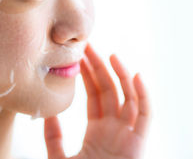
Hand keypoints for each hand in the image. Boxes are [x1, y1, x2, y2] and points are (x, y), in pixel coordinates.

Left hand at [44, 43, 150, 158]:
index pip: (95, 95)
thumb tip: (46, 115)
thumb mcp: (59, 158)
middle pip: (110, 90)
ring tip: (111, 55)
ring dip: (122, 75)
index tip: (79, 55)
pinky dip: (144, 94)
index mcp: (97, 131)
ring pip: (129, 97)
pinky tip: (137, 75)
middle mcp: (114, 128)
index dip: (88, 74)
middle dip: (100, 67)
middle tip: (89, 45)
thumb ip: (53, 138)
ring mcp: (127, 134)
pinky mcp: (139, 143)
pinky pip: (146, 114)